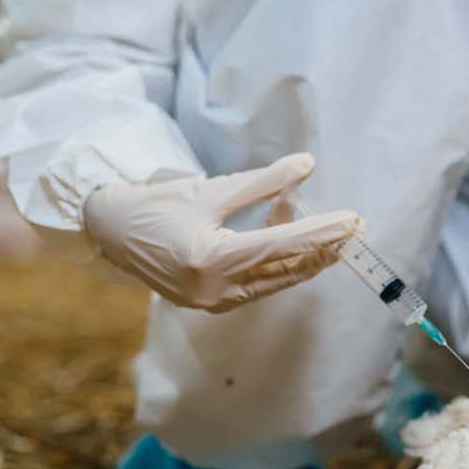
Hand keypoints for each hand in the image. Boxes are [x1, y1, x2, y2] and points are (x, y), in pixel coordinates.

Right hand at [83, 153, 361, 312]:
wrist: (111, 233)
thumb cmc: (158, 205)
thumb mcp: (212, 188)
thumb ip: (262, 182)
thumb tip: (307, 164)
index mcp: (212, 258)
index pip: (283, 245)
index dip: (323, 232)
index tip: (353, 219)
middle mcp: (215, 288)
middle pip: (287, 268)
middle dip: (325, 248)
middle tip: (356, 229)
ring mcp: (215, 302)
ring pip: (278, 280)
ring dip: (309, 258)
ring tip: (339, 237)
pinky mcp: (214, 304)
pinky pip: (261, 284)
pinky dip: (282, 264)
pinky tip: (298, 242)